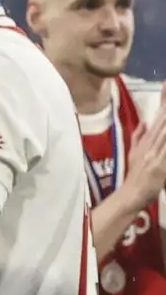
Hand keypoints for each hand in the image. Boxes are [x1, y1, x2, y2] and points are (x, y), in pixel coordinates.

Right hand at [119, 91, 165, 209]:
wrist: (131, 194)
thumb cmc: (134, 175)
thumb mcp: (134, 152)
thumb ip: (139, 136)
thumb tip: (146, 121)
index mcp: (146, 140)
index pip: (157, 116)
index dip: (163, 100)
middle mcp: (150, 143)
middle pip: (163, 121)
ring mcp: (155, 154)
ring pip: (165, 133)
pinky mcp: (160, 166)